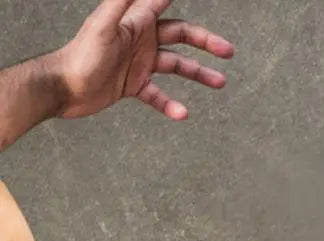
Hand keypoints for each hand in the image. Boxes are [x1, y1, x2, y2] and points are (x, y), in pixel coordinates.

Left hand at [52, 0, 233, 120]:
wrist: (63, 88)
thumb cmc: (81, 55)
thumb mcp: (104, 25)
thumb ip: (125, 2)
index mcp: (135, 22)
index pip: (163, 5)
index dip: (175, 0)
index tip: (205, 5)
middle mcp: (141, 41)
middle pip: (181, 37)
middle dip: (205, 43)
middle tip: (228, 51)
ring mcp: (139, 64)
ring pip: (177, 67)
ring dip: (199, 74)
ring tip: (220, 82)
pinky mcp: (133, 86)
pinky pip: (158, 96)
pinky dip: (171, 105)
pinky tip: (182, 114)